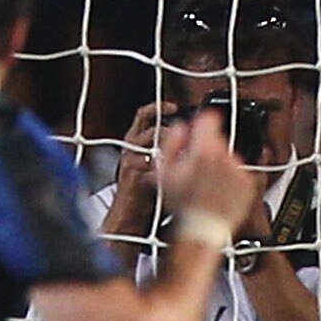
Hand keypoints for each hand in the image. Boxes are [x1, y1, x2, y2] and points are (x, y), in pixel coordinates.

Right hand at [109, 101, 176, 232]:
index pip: (144, 115)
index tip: (174, 106)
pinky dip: (164, 167)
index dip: (158, 107)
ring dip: (169, 148)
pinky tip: (174, 173)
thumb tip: (190, 136)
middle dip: (169, 131)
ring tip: (181, 159)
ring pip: (150, 144)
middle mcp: (130, 147)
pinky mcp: (132, 175)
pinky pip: (150, 164)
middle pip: (149, 127)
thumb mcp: (158, 163)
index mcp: (135, 140)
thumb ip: (170, 148)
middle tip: (184, 138)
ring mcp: (130, 160)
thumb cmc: (146, 190)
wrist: (130, 214)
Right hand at [153, 107, 262, 231]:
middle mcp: (226, 157)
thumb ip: (172, 143)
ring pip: (228, 157)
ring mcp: (239, 170)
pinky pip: (239, 173)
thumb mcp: (166, 172)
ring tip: (208, 184)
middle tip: (198, 167)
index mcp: (205, 150)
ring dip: (219, 165)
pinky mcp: (249, 183)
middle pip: (218, 140)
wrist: (204, 229)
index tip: (199, 129)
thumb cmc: (184, 204)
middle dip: (208, 148)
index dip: (202, 122)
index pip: (209, 118)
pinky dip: (230, 179)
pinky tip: (219, 191)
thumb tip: (181, 128)